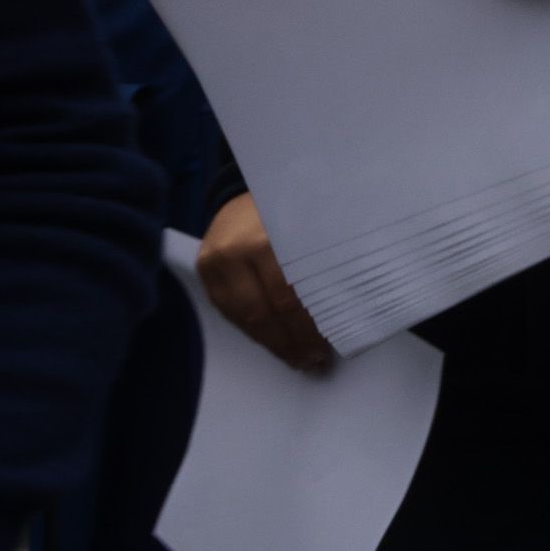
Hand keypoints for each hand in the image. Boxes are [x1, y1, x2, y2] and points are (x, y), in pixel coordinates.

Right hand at [198, 193, 329, 371]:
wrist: (248, 188)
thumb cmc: (295, 207)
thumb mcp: (315, 227)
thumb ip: (322, 264)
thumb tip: (345, 311)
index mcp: (272, 238)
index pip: (290, 297)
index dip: (307, 329)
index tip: (326, 351)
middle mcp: (238, 250)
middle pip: (265, 311)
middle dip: (290, 342)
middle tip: (312, 362)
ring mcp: (216, 259)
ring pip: (243, 315)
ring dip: (271, 342)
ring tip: (295, 358)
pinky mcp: (204, 267)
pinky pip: (227, 308)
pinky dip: (250, 328)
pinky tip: (270, 339)